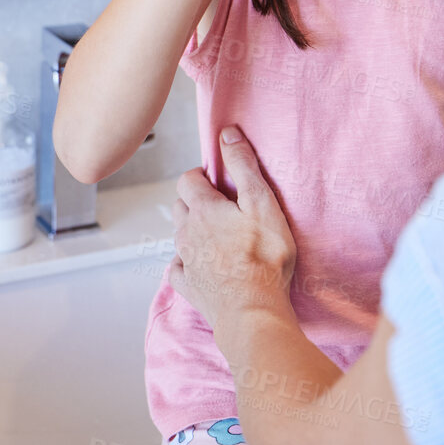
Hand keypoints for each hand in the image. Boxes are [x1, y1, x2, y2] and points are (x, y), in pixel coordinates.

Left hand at [170, 126, 297, 337]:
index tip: (219, 180)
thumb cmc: (264, 257)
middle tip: (223, 206)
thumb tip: (227, 133)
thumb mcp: (262, 203)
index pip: (188, 179)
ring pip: (180, 235)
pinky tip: (201, 265)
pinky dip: (187, 262)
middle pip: (181, 206)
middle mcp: (187, 233)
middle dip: (197, 200)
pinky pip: (179, 269)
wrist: (253, 312)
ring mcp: (186, 262)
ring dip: (194, 230)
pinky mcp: (188, 287)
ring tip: (219, 235)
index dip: (202, 175)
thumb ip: (243, 166)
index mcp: (203, 210)